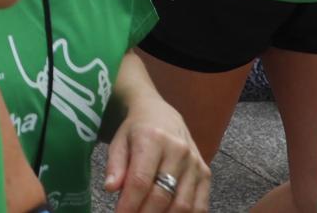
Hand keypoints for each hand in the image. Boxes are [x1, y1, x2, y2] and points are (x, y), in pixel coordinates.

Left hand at [105, 94, 209, 211]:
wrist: (161, 113)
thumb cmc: (135, 130)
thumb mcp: (119, 141)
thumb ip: (115, 165)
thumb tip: (110, 188)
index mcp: (152, 139)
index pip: (141, 180)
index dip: (130, 203)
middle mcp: (178, 151)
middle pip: (162, 194)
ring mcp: (195, 163)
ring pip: (183, 203)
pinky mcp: (206, 173)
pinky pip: (200, 204)